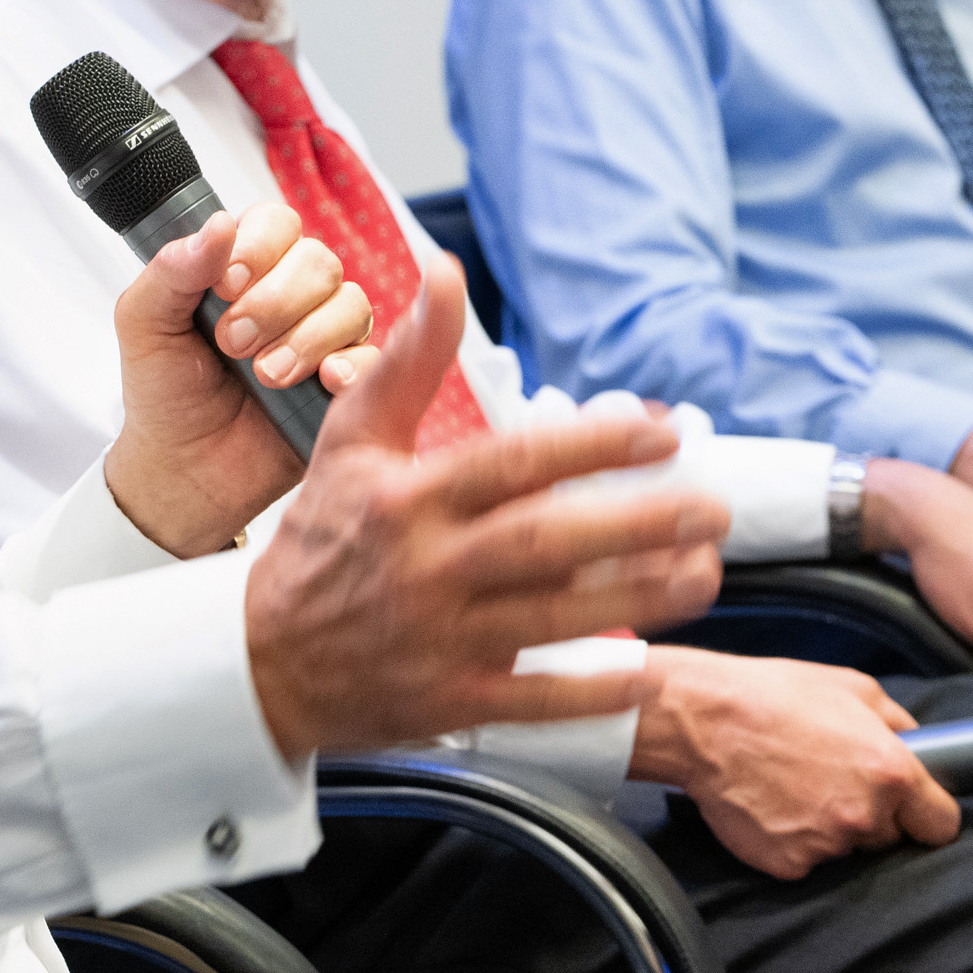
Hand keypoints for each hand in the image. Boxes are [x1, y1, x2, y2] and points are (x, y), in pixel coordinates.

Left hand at [103, 204, 374, 555]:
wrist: (182, 470)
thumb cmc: (165, 393)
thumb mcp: (144, 326)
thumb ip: (171, 273)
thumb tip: (217, 225)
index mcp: (246, 267)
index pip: (277, 223)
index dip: (260, 247)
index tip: (225, 285)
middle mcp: (292, 294)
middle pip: (319, 262)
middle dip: (276, 301)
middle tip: (232, 343)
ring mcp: (325, 337)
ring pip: (351, 305)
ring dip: (307, 338)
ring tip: (265, 376)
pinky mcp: (347, 382)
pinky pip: (375, 357)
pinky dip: (352, 366)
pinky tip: (323, 381)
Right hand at [245, 263, 730, 757]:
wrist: (258, 661)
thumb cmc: (321, 541)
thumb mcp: (351, 442)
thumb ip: (408, 360)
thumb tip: (446, 271)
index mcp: (411, 498)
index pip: (516, 462)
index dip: (596, 444)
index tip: (665, 430)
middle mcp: (428, 566)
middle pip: (548, 541)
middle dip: (640, 524)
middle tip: (714, 507)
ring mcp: (440, 639)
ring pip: (553, 617)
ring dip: (639, 597)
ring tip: (706, 574)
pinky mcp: (449, 700)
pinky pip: (532, 701)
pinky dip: (589, 692)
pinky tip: (647, 672)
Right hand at [629, 646, 957, 879]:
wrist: (704, 722)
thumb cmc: (777, 696)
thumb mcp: (854, 688)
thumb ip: (899, 724)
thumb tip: (922, 746)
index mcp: (892, 773)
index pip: (942, 826)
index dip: (930, 817)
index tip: (918, 812)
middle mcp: (864, 816)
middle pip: (890, 839)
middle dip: (873, 816)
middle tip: (835, 780)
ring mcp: (825, 846)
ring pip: (846, 849)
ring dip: (832, 827)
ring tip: (796, 786)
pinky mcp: (788, 865)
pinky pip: (806, 860)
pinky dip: (795, 841)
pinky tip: (775, 806)